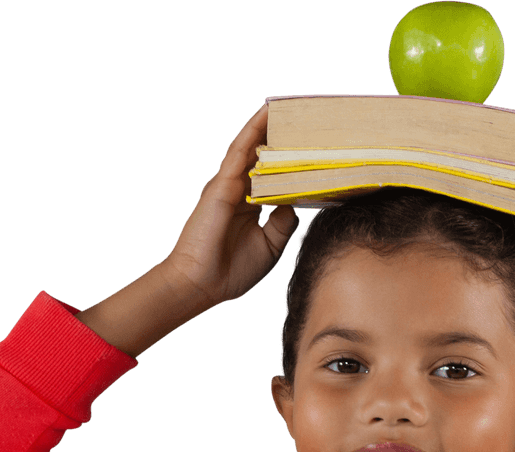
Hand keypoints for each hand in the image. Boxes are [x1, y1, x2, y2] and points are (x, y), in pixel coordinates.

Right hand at [164, 103, 300, 309]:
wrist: (202, 284)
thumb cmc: (231, 270)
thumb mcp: (270, 246)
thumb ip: (283, 223)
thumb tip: (295, 203)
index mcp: (251, 203)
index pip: (272, 173)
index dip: (288, 157)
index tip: (311, 144)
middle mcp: (239, 189)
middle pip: (262, 154)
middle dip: (279, 134)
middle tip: (303, 114)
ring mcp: (229, 185)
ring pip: (250, 146)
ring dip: (266, 124)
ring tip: (286, 104)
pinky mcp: (221, 185)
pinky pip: (238, 153)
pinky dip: (252, 133)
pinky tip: (264, 116)